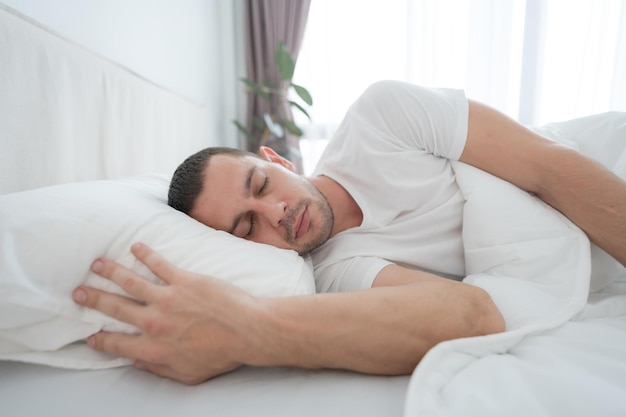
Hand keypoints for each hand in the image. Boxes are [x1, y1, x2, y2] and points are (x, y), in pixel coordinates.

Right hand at [73, 243, 263, 383]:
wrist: (247, 331)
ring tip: (97, 264)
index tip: (90, 334)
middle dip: (93, 299)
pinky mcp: (184, 280)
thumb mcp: (187, 375)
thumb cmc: (222, 355)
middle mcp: (154, 323)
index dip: (101, 339)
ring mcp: (167, 299)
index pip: (117, 344)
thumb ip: (159, 369)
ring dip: (111, 272)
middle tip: (78, 291)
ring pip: (130, 282)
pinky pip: (159, 264)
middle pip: (115, 308)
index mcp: (154, 348)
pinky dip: (145, 254)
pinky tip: (135, 246)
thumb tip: (138, 362)